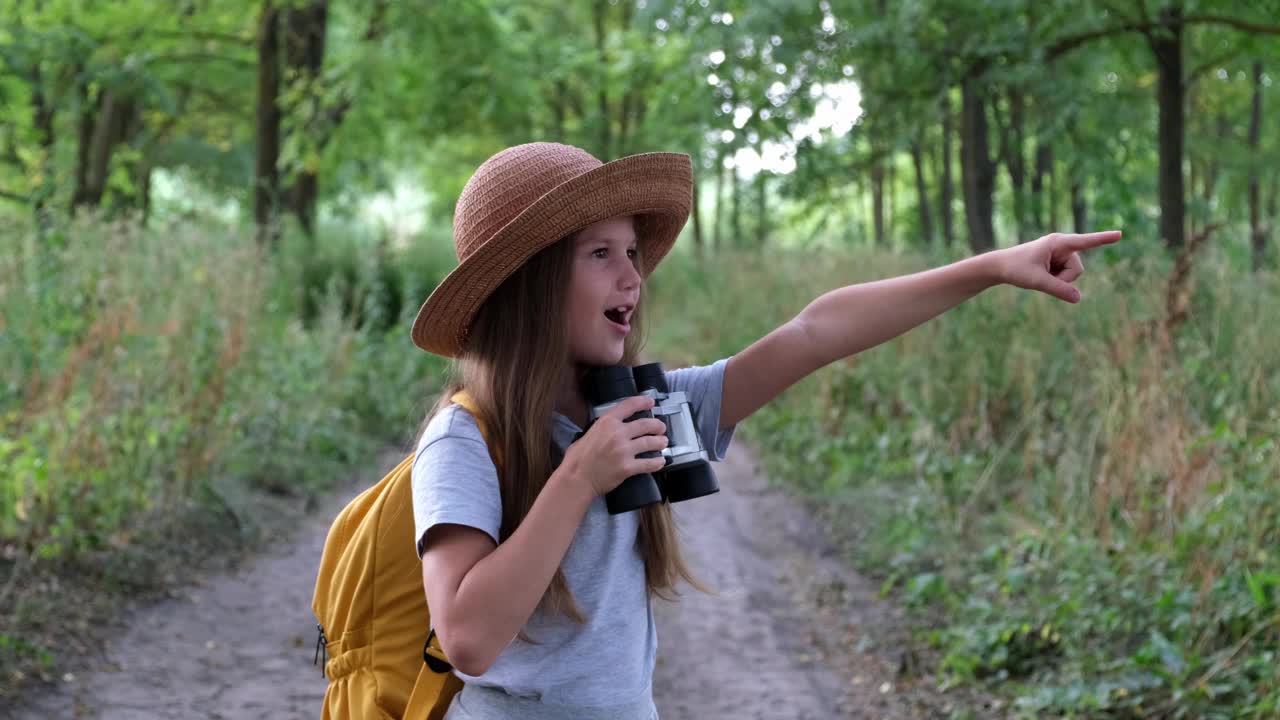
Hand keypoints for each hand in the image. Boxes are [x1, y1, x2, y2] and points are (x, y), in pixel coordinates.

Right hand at [563, 395, 667, 496]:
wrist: (577, 478)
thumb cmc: (577, 459)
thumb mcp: (588, 434)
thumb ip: (602, 428)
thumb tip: (610, 428)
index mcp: (607, 422)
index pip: (629, 405)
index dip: (643, 402)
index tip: (651, 403)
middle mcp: (617, 433)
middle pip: (645, 424)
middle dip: (657, 425)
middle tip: (661, 428)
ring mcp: (624, 451)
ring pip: (650, 443)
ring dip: (660, 442)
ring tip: (663, 442)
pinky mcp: (628, 467)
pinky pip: (648, 463)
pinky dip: (657, 462)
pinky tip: (661, 461)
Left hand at [993, 230, 1121, 302]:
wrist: (1000, 267)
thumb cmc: (1016, 269)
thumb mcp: (1036, 281)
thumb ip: (1058, 290)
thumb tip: (1078, 299)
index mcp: (1058, 243)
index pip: (1085, 242)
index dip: (1103, 239)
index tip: (1120, 234)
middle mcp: (1062, 246)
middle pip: (1078, 270)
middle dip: (1064, 279)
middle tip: (1041, 275)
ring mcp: (1061, 254)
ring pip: (1073, 276)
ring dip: (1059, 281)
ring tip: (1040, 274)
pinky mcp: (1058, 262)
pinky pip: (1066, 277)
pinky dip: (1056, 281)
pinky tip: (1042, 275)